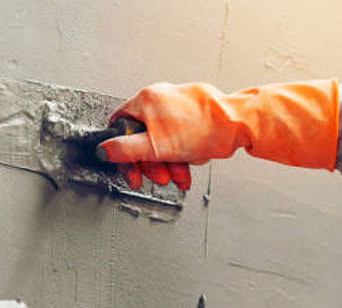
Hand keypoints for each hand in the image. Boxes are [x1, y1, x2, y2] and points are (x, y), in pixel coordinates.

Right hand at [97, 79, 338, 190]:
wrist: (239, 124)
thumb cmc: (201, 130)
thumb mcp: (154, 147)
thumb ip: (124, 150)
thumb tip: (102, 151)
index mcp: (146, 100)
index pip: (120, 126)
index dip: (121, 151)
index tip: (130, 168)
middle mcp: (161, 97)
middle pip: (144, 136)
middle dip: (152, 162)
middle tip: (159, 177)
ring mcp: (180, 103)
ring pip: (165, 139)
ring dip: (170, 162)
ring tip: (179, 175)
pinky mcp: (196, 111)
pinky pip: (181, 135)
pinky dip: (184, 152)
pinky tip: (192, 162)